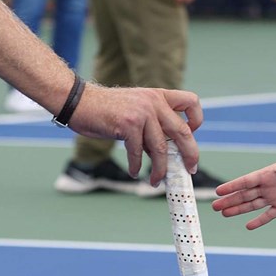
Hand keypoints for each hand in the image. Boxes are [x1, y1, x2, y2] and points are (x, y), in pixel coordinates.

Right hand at [67, 84, 204, 182]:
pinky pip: (138, 152)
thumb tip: (167, 154)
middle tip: (190, 169)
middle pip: (183, 131)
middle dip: (190, 154)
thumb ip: (153, 124)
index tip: (191, 135)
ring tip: (156, 180)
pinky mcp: (128, 125)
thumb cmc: (107, 109)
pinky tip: (134, 172)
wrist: (79, 101)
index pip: (191, 102)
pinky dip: (136, 166)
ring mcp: (141, 112)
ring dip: (160, 169)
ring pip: (161, 148)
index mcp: (159, 95)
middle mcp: (154, 102)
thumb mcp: (136, 109)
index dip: (196, 120)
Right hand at [211, 151, 275, 228]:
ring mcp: (273, 196)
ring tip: (224, 213)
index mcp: (268, 174)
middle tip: (215, 206)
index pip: (247, 181)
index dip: (233, 186)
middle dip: (230, 200)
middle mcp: (267, 186)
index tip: (218, 191)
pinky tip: (249, 226)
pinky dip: (260, 221)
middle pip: (245, 194)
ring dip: (238, 209)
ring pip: (252, 204)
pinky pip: (269, 215)